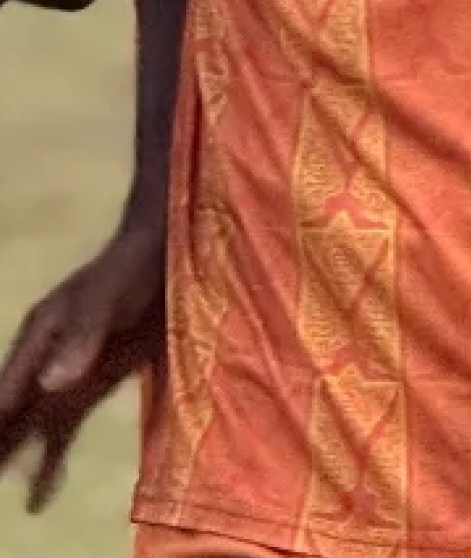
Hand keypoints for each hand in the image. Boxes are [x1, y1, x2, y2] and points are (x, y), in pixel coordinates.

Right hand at [0, 225, 164, 513]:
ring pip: (34, 424)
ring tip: (10, 503)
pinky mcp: (97, 381)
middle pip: (12, 411)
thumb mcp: (107, 299)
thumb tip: (48, 384)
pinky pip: (66, 426)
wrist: (169, 253)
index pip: (6, 390)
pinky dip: (51, 456)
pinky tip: (42, 491)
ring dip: (18, 459)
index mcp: (40, 333)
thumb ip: (82, 337)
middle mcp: (47, 356)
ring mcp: (71, 371)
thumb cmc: (131, 270)